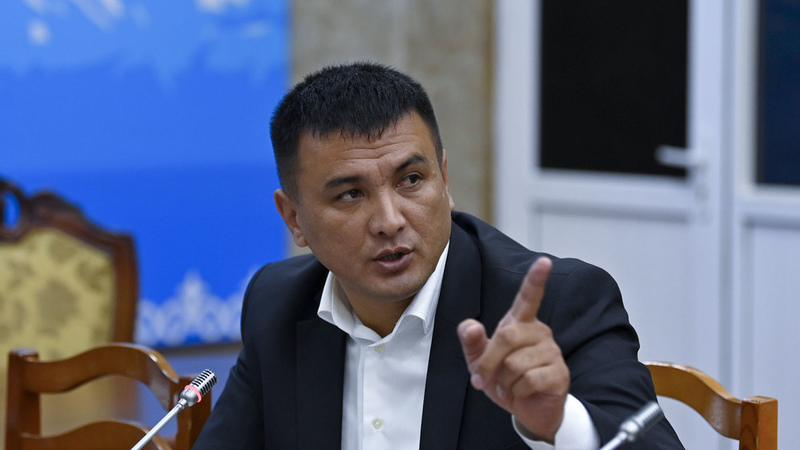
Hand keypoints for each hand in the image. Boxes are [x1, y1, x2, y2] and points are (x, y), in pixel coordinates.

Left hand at [457, 257, 568, 442]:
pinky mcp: (559, 373)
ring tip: (509, 386)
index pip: (528, 297)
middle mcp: (539, 332)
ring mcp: (551, 352)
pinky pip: (529, 380)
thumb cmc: (504, 379)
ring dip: (504, 381)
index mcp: (520, 324)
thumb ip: (471, 342)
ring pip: (515, 363)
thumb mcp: (479, 361)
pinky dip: (516, 391)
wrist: (526, 410)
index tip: (544, 261)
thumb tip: (471, 326)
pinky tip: (521, 392)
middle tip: (483, 379)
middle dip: (489, 361)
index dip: (535, 279)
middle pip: (507, 336)